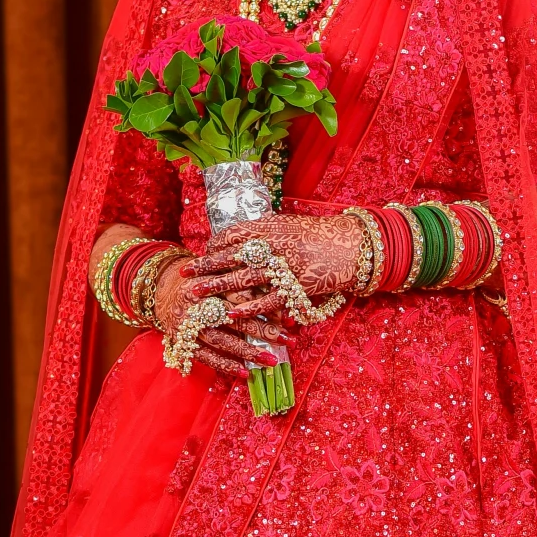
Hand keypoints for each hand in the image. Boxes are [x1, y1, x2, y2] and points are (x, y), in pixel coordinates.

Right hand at [150, 256, 284, 378]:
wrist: (162, 288)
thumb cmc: (200, 279)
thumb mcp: (217, 271)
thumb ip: (241, 278)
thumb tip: (277, 293)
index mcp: (208, 282)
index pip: (240, 294)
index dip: (264, 305)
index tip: (287, 317)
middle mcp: (196, 303)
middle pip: (234, 318)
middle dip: (263, 330)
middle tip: (287, 339)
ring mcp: (188, 324)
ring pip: (222, 340)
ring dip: (248, 352)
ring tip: (272, 360)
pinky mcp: (183, 341)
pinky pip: (206, 356)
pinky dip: (225, 365)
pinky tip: (245, 373)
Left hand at [185, 211, 364, 315]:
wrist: (351, 248)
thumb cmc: (317, 236)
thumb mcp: (287, 225)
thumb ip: (262, 231)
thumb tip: (233, 239)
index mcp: (271, 226)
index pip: (233, 234)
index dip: (215, 245)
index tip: (204, 253)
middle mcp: (275, 245)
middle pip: (231, 256)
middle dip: (206, 266)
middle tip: (186, 274)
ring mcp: (285, 267)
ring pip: (243, 279)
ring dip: (217, 288)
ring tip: (197, 294)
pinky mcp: (296, 288)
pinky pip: (266, 301)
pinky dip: (247, 307)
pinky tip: (230, 312)